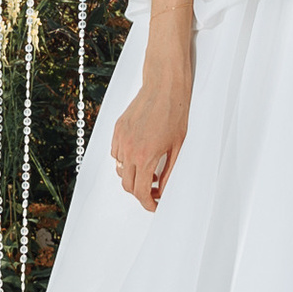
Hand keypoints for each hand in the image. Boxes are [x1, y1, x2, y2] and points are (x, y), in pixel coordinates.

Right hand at [111, 53, 191, 213]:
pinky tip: (139, 154)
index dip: (148, 203)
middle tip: (154, 190)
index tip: (154, 205)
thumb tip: (162, 190)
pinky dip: (124, 160)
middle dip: (140, 192)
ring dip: (132, 176)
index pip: (140, 191)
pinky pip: (115, 153)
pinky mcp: (117, 128)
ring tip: (149, 170)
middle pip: (127, 185)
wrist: (164, 86)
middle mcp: (128, 149)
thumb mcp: (177, 147)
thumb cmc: (175, 113)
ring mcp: (120, 138)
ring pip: (119, 169)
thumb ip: (168, 172)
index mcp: (145, 156)